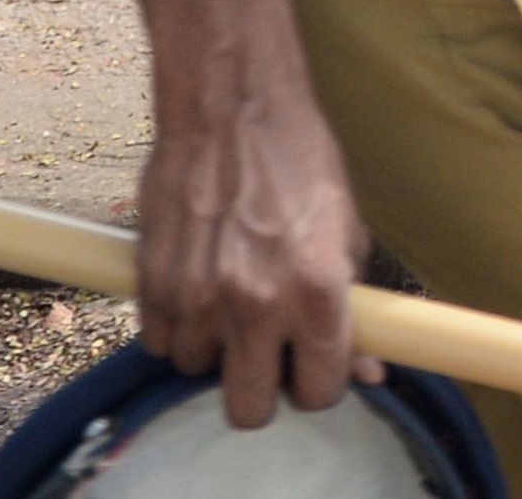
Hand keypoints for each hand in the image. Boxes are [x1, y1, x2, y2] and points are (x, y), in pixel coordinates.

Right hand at [134, 63, 381, 428]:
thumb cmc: (300, 163)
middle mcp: (255, 304)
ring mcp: (197, 298)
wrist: (232, 111)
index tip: (313, 370)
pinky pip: (159, 343)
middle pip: (248, 409)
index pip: (318, 392)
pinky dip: (176, 328)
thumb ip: (352, 306)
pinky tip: (196, 290)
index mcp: (316, 291)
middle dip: (262, 389)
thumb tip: (368, 369)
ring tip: (230, 303)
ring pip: (197, 372)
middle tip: (268, 356)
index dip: (318, 386)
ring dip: (214, 350)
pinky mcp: (152, 284)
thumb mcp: (346, 231)